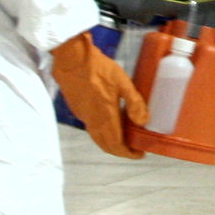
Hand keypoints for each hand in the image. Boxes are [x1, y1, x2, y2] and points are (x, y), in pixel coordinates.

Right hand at [49, 32, 145, 158]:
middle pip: (106, 145)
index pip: (117, 145)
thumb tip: (143, 122)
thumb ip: (134, 102)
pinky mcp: (78, 110)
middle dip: (120, 151)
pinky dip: (103, 133)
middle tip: (133, 149)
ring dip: (111, 143)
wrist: (72, 61)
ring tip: (124, 138)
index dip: (128, 153)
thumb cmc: (99, 69)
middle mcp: (93, 122)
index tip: (139, 154)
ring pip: (98, 138)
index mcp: (106, 117)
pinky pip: (92, 129)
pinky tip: (110, 123)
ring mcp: (84, 117)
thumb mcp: (123, 82)